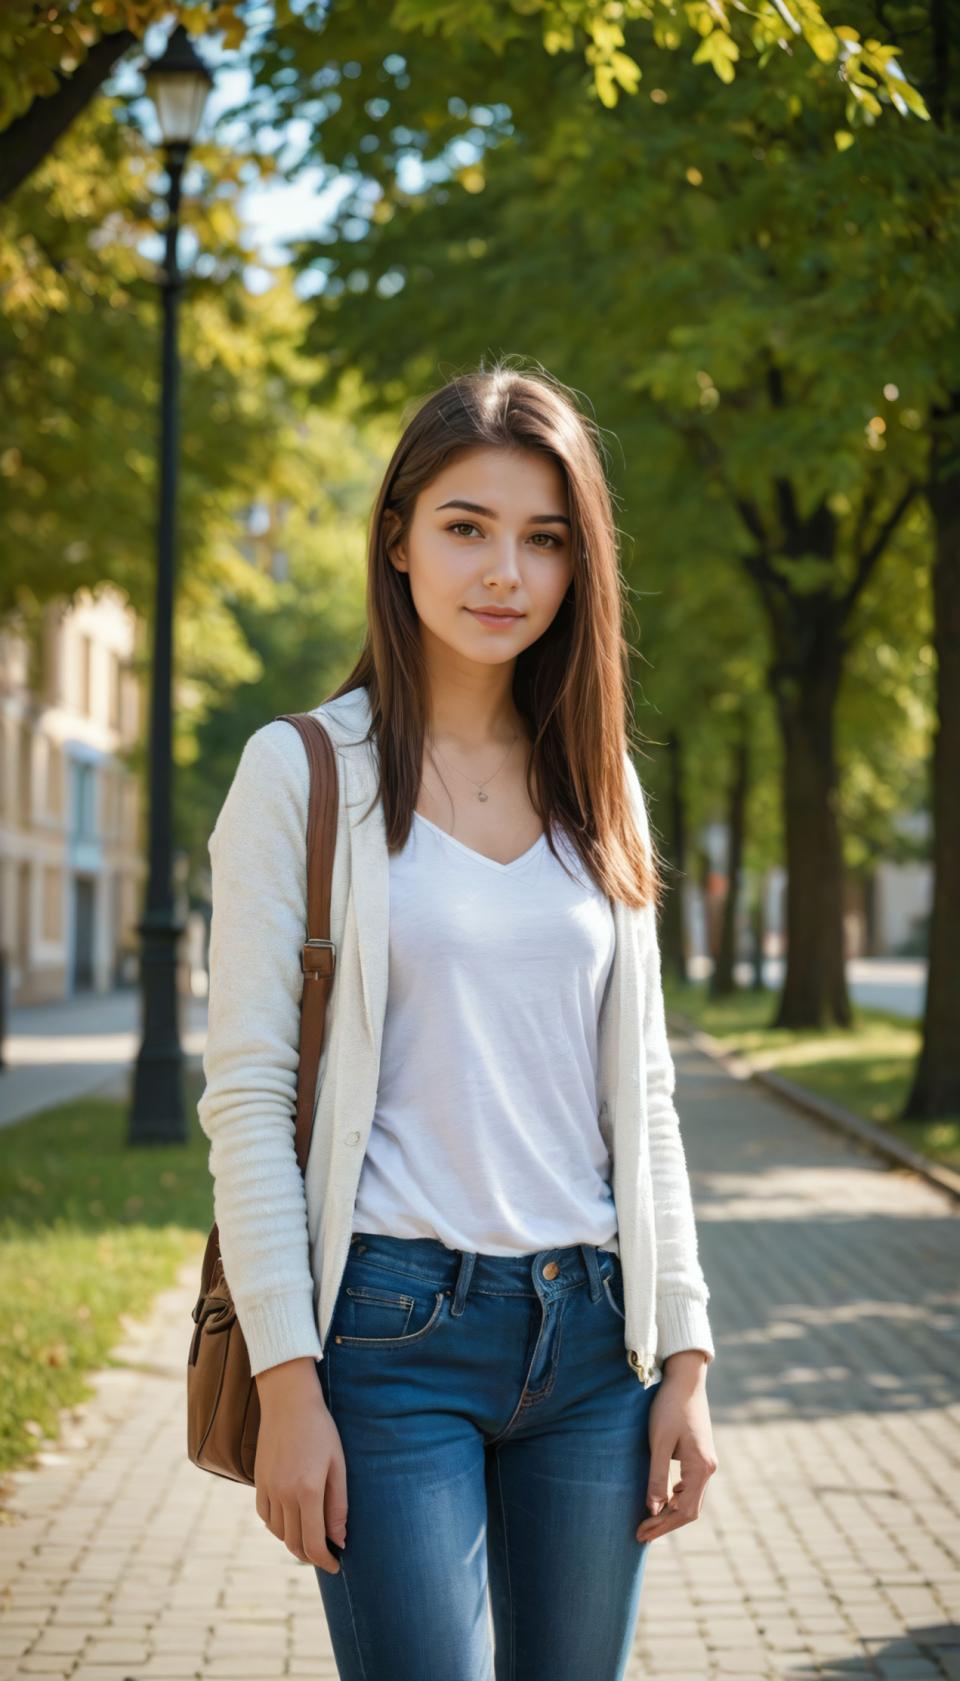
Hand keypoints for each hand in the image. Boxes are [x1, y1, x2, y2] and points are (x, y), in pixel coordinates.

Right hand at [254, 1357, 347, 1574]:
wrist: (289, 1401)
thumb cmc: (320, 1430)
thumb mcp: (337, 1464)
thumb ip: (338, 1505)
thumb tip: (339, 1539)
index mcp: (307, 1491)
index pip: (313, 1542)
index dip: (324, 1560)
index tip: (336, 1565)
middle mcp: (283, 1495)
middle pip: (294, 1543)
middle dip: (310, 1556)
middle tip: (326, 1556)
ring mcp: (268, 1489)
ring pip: (279, 1532)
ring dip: (294, 1542)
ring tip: (311, 1538)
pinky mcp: (258, 1481)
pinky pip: (265, 1516)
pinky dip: (278, 1526)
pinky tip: (291, 1521)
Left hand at [635, 1352, 717, 1543]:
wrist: (685, 1379)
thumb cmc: (669, 1408)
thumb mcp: (659, 1442)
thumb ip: (657, 1476)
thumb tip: (652, 1509)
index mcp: (701, 1468)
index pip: (684, 1511)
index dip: (662, 1525)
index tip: (641, 1533)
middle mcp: (708, 1468)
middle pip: (690, 1510)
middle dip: (665, 1523)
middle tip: (640, 1534)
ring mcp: (706, 1462)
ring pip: (691, 1500)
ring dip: (670, 1513)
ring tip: (647, 1522)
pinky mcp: (699, 1455)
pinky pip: (689, 1487)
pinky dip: (675, 1499)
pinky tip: (660, 1500)